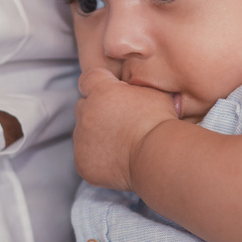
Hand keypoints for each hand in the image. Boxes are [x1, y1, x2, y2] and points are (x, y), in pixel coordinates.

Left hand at [73, 68, 177, 189]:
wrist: (158, 157)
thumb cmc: (159, 123)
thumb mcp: (152, 92)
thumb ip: (134, 87)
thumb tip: (134, 88)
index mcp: (101, 91)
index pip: (88, 78)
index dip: (99, 84)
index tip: (111, 93)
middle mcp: (86, 112)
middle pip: (84, 105)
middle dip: (98, 111)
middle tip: (120, 121)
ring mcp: (81, 139)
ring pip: (83, 132)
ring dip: (96, 134)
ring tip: (121, 143)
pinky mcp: (82, 162)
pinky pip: (85, 155)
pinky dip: (97, 157)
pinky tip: (116, 159)